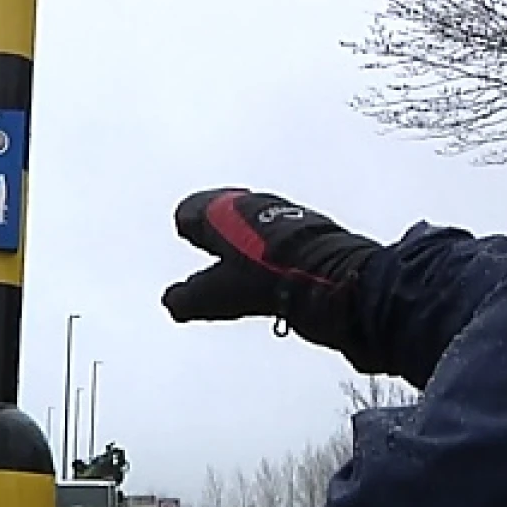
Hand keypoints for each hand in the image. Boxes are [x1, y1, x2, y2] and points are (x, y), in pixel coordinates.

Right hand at [161, 188, 380, 351]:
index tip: (186, 232)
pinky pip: (281, 238)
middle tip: (204, 237)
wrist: (334, 277)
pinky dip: (271, 250)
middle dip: (216, 228)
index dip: (189, 225)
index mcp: (225, 211)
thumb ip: (191, 297)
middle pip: (227, 213)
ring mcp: (285, 217)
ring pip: (255, 224)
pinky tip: (274, 268)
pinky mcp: (310, 233)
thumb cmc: (272, 277)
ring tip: (239, 260)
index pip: (194, 211)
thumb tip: (172, 301)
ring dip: (246, 240)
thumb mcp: (219, 294)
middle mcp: (255, 205)